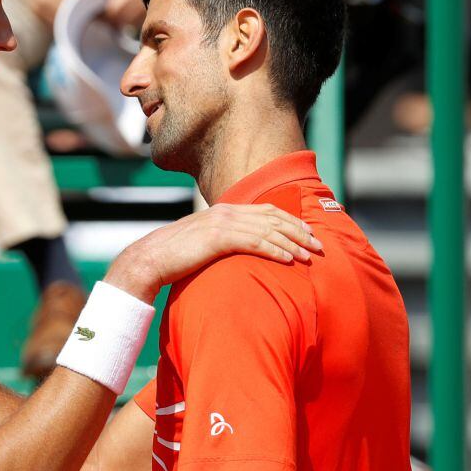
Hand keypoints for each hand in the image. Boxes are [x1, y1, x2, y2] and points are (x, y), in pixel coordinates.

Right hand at [104, 203, 322, 302]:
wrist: (151, 258)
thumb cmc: (174, 256)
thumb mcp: (203, 243)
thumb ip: (222, 240)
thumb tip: (238, 249)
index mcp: (224, 210)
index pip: (266, 210)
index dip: (290, 220)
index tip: (308, 233)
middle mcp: (226, 212)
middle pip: (273, 217)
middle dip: (299, 231)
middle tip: (319, 245)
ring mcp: (222, 223)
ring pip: (268, 230)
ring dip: (293, 243)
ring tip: (310, 256)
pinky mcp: (218, 239)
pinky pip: (255, 243)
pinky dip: (275, 251)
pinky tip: (289, 260)